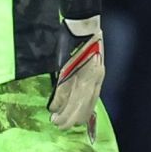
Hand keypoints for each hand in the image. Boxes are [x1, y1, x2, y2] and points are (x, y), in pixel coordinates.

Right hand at [48, 0, 104, 127]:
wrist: (84, 25)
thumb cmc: (86, 41)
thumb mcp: (91, 63)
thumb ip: (86, 77)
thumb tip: (77, 92)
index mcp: (98, 77)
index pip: (90, 104)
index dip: (80, 116)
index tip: (72, 122)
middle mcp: (93, 80)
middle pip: (82, 109)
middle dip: (71, 120)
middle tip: (60, 125)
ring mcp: (81, 77)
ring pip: (73, 105)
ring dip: (63, 115)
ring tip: (55, 121)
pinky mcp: (69, 72)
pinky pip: (63, 93)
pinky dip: (57, 103)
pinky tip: (52, 109)